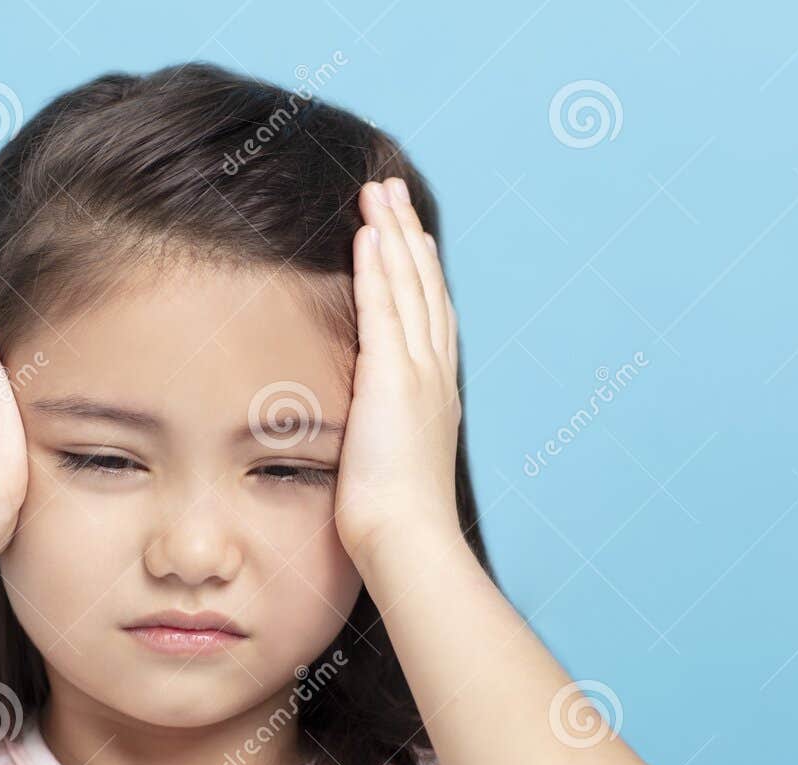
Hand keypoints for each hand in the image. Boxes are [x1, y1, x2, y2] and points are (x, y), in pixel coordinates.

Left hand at [333, 178, 463, 566]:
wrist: (407, 540)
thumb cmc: (393, 522)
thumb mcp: (388, 465)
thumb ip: (379, 436)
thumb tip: (363, 437)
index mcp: (433, 394)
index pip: (428, 317)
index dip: (417, 271)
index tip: (406, 235)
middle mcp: (434, 374)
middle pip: (423, 287)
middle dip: (407, 234)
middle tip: (392, 191)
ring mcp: (418, 373)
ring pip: (407, 286)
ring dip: (392, 234)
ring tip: (378, 192)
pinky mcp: (393, 379)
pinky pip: (384, 309)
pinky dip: (378, 268)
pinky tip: (368, 233)